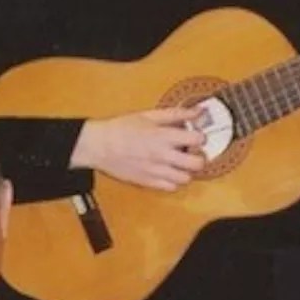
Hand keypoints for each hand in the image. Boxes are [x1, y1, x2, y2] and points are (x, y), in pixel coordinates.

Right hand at [71, 106, 206, 190]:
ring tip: (180, 163)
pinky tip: (168, 172)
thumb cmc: (121, 128)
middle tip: (192, 152)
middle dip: (199, 157)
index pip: (198, 139)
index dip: (200, 137)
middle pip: (197, 163)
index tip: (195, 135)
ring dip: (187, 171)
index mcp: (164, 136)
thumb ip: (176, 114)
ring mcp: (156, 172)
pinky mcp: (148, 182)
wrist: (99, 146)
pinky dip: (173, 181)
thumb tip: (199, 111)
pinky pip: (171, 188)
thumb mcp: (149, 115)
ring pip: (186, 179)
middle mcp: (163, 156)